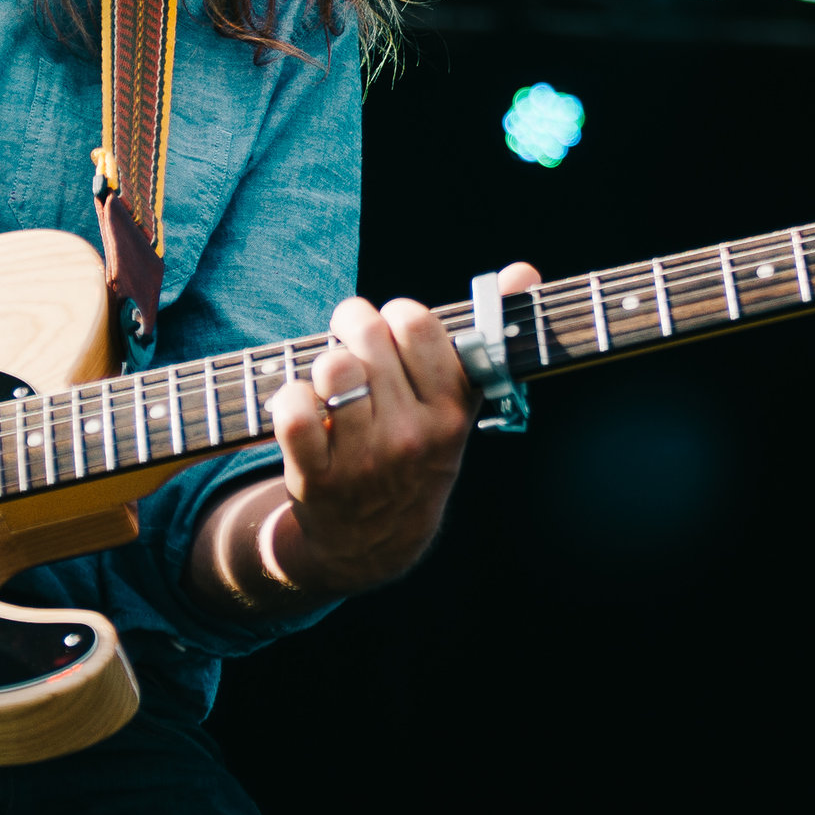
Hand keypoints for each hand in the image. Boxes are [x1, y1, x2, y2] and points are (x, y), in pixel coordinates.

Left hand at [227, 261, 541, 601]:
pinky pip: (294, 410)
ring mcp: (365, 459)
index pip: (418, 324)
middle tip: (351, 341)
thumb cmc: (416, 451)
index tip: (393, 333)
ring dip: (324, 362)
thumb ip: (488, 334)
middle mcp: (413, 435)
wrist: (376, 543)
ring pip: (333, 367)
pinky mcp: (317, 478)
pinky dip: (289, 397)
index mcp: (450, 410)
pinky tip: (303, 407)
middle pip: (368, 334)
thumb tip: (525, 270)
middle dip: (353, 324)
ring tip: (332, 379)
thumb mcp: (457, 404)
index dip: (396, 317)